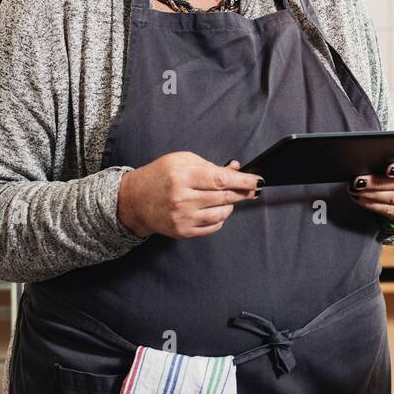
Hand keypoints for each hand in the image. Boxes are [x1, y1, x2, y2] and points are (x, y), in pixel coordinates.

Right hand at [118, 152, 261, 238]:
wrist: (134, 199)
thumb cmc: (160, 176)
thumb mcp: (182, 161)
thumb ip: (211, 165)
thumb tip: (236, 170)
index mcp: (182, 176)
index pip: (220, 179)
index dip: (243, 181)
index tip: (258, 181)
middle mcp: (182, 198)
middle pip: (225, 197)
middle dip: (243, 193)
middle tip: (252, 189)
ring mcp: (182, 218)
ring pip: (222, 214)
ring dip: (231, 205)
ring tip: (226, 198)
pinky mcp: (183, 232)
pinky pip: (213, 227)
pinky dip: (220, 218)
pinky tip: (214, 209)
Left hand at [349, 150, 393, 220]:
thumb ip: (393, 154)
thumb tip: (371, 158)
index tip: (388, 169)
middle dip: (376, 183)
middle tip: (359, 181)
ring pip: (393, 198)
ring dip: (371, 194)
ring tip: (356, 190)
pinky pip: (390, 211)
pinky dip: (373, 205)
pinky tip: (361, 199)